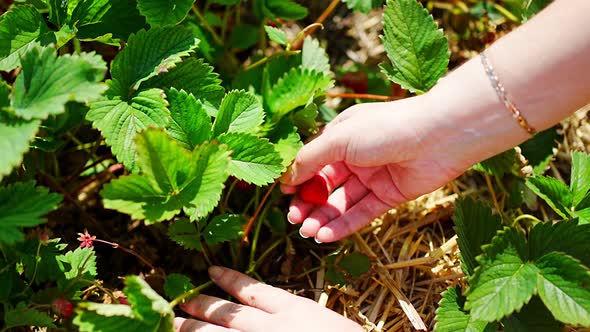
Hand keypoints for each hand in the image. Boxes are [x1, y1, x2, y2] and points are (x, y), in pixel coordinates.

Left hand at [174, 266, 363, 331]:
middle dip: (201, 307)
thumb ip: (296, 316)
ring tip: (175, 324)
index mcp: (292, 310)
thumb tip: (267, 313)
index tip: (211, 271)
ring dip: (195, 329)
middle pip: (227, 314)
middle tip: (180, 301)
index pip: (253, 290)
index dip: (230, 279)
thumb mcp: (321, 321)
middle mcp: (270, 327)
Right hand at [281, 95, 474, 242]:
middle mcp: (355, 157)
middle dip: (308, 202)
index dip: (298, 178)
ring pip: (341, 202)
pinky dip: (343, 225)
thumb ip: (310, 159)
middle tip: (293, 219)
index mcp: (342, 136)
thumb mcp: (339, 139)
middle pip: (325, 185)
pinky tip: (325, 235)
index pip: (313, 161)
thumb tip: (286, 176)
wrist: (438, 136)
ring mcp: (373, 177)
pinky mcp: (389, 196)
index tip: (282, 194)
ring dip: (323, 217)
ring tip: (306, 232)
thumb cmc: (386, 128)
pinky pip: (362, 213)